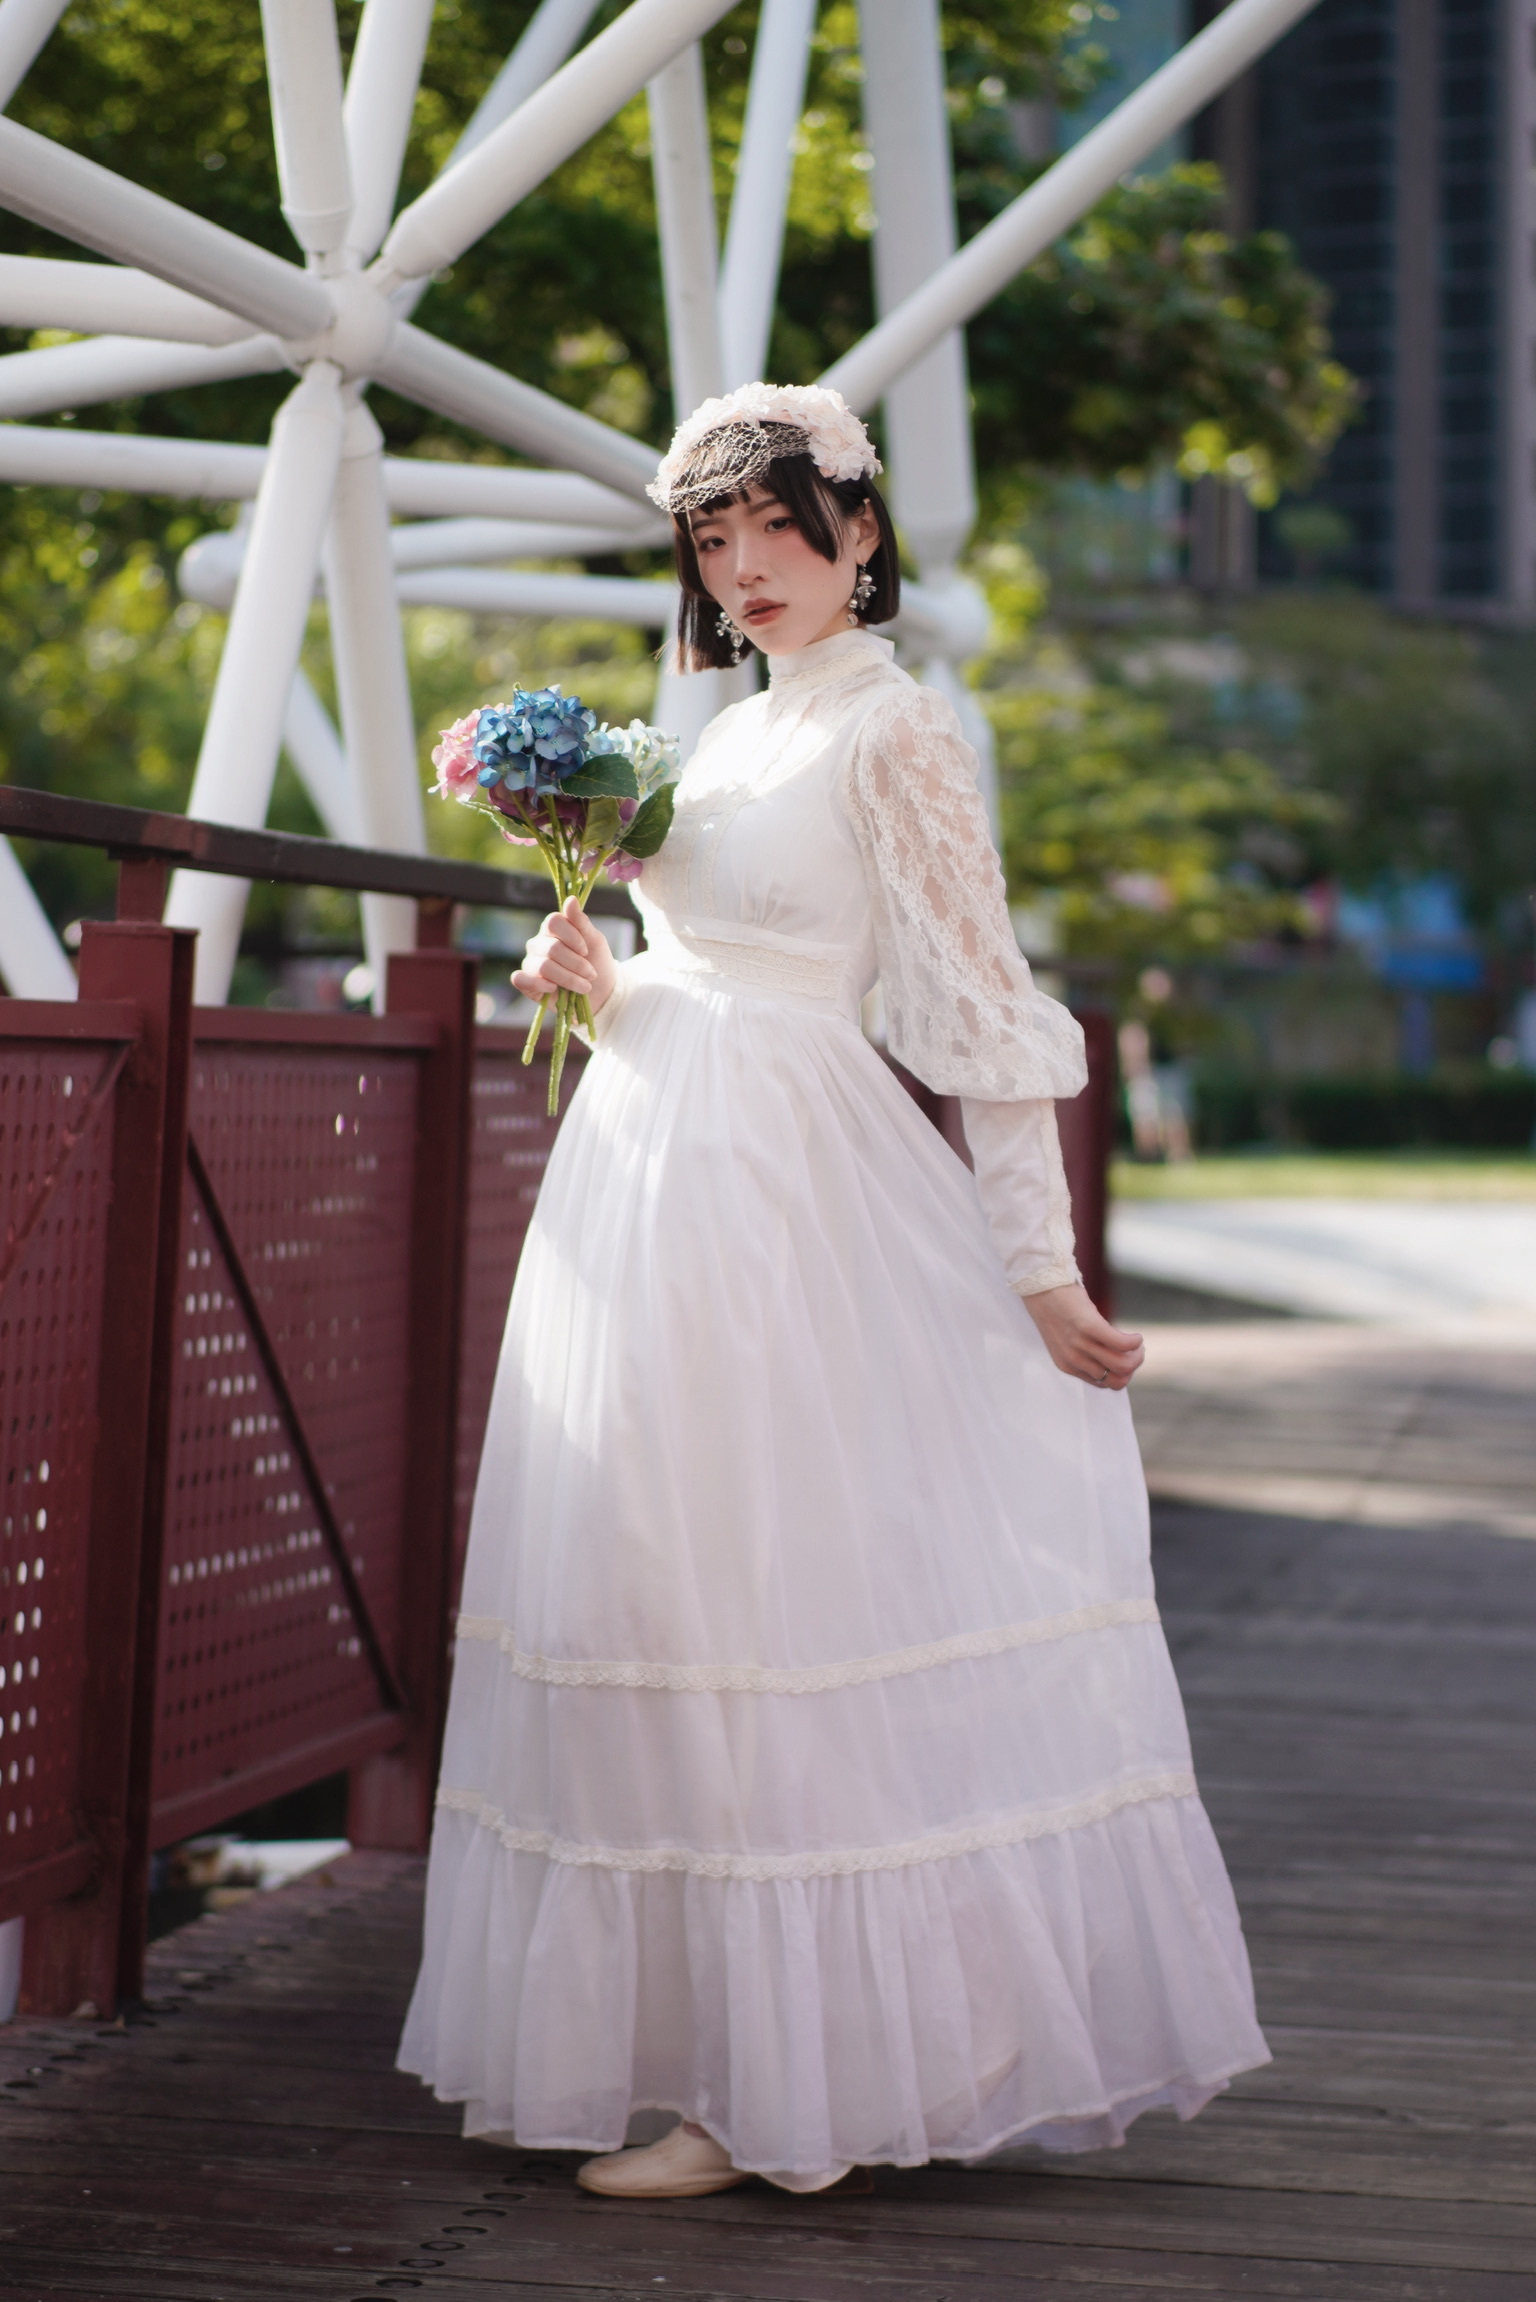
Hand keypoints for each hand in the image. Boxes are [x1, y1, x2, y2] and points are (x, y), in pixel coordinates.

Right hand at [512, 897, 617, 1013]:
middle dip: (576, 964)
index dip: (572, 937)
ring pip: (544, 966)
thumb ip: (581, 921)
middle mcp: (538, 943)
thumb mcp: (595, 940)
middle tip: (591, 974)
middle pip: (552, 948)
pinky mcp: (526, 983)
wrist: (601, 992)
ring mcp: (531, 962)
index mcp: (552, 929)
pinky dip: (539, 984)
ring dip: (569, 979)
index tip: (586, 951)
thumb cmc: (597, 962)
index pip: (553, 922)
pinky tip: (554, 989)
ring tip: (584, 986)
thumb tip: (571, 900)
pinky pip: (520, 979)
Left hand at [1023, 1283, 1143, 1390]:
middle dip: (1133, 1366)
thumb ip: (1086, 1353)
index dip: (1121, 1374)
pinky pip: (1121, 1344)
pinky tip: (1135, 1335)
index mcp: (1068, 1366)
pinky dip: (1134, 1341)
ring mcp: (1080, 1344)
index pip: (1105, 1385)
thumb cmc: (1056, 1310)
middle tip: (1134, 1350)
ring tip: (1136, 1342)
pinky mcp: (1088, 1326)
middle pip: (1118, 1379)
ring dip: (1137, 1355)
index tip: (1125, 1358)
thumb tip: (1117, 1358)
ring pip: (1123, 1365)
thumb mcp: (1066, 1340)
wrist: (1039, 1286)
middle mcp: (1073, 1359)